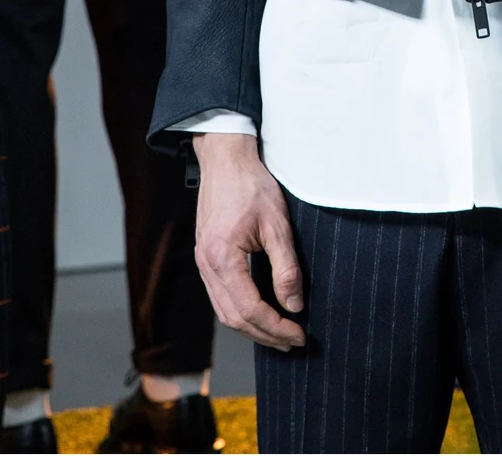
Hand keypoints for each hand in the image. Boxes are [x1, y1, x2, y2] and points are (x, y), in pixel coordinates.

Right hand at [193, 132, 305, 350]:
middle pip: (234, 317)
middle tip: (293, 342)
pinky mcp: (204, 257)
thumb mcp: (277, 226)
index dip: (276, 327)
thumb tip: (294, 305)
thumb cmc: (251, 186)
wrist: (225, 159)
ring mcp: (202, 262)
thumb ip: (286, 269)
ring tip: (279, 335)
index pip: (250, 309)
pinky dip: (240, 312)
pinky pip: (219, 297)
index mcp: (222, 257)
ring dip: (252, 328)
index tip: (299, 335)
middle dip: (265, 335)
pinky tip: (260, 313)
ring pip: (224, 311)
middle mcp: (206, 264)